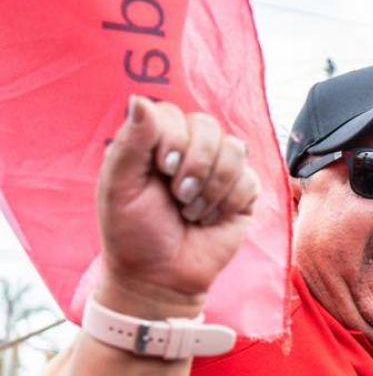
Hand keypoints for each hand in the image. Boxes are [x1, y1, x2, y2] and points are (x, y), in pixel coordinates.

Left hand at [96, 97, 260, 317]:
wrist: (160, 276)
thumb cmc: (133, 232)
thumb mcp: (119, 186)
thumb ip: (131, 142)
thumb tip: (140, 99)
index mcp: (157, 143)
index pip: (174, 114)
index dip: (174, 139)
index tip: (162, 169)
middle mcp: (191, 151)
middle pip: (209, 126)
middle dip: (195, 164)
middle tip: (178, 194)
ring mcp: (220, 172)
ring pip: (234, 150)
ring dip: (210, 187)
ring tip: (191, 211)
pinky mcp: (243, 195)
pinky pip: (250, 180)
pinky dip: (227, 202)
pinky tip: (210, 219)